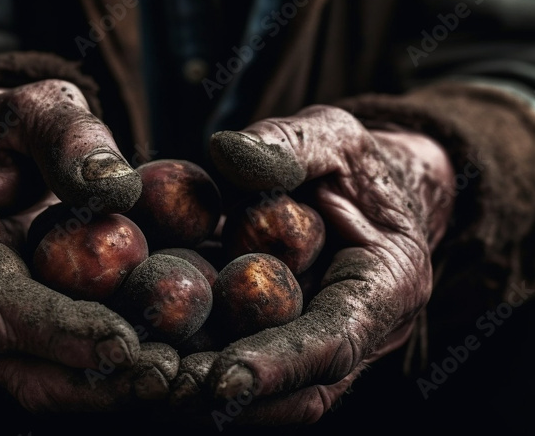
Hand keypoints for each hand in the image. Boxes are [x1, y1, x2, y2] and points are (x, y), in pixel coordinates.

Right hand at [0, 79, 178, 411]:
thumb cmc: (16, 126)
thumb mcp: (41, 106)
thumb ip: (71, 136)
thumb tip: (116, 187)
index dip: (59, 327)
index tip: (125, 340)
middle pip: (12, 360)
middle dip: (89, 377)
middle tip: (164, 374)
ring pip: (36, 381)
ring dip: (105, 390)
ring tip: (174, 378)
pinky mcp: (15, 333)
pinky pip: (59, 370)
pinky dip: (111, 377)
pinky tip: (168, 366)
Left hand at [172, 105, 454, 423]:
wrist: (369, 189)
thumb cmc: (353, 161)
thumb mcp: (330, 135)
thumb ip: (288, 144)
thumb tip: (225, 151)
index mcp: (387, 283)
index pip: (337, 342)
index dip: (281, 366)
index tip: (224, 381)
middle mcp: (362, 332)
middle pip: (303, 391)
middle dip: (234, 396)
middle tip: (166, 389)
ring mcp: (323, 348)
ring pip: (273, 398)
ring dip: (210, 397)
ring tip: (149, 383)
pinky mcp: (284, 347)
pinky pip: (245, 369)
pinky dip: (200, 369)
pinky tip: (148, 357)